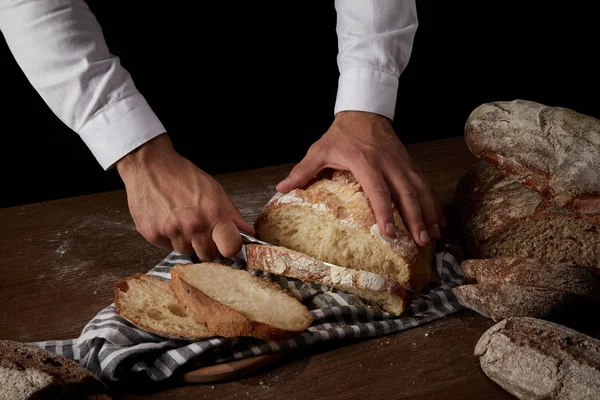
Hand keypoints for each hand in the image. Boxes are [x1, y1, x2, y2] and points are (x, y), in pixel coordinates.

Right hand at [116, 134, 254, 259]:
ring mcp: (172, 231)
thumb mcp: (214, 190)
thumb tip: (247, 232)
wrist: (150, 166)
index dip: (229, 248)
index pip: (230, 248)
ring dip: (186, 241)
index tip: (226, 244)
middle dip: (207, 246)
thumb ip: (232, 214)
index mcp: (213, 214)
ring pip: (186, 252)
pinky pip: (167, 247)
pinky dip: (168, 237)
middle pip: (208, 255)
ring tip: (181, 220)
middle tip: (200, 229)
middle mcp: (193, 225)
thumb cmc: (183, 176)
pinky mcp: (153, 234)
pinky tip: (167, 220)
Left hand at [276, 111, 444, 246]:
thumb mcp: (320, 149)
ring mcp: (402, 163)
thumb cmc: (341, 133)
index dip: (384, 212)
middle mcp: (388, 163)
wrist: (365, 109)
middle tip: (420, 242)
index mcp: (365, 161)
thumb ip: (302, 170)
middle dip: (415, 218)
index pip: (377, 190)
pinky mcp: (409, 163)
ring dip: (429, 213)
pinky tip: (438, 220)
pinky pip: (424, 184)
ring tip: (434, 237)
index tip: (388, 233)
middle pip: (406, 193)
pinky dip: (432, 203)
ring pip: (420, 190)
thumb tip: (281, 188)